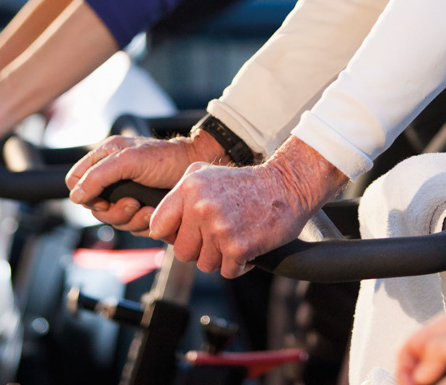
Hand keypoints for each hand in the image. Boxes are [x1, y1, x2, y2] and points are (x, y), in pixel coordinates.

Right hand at [66, 134, 213, 232]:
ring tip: (148, 210)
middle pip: (94, 208)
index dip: (85, 195)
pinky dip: (142, 224)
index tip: (102, 200)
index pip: (76, 182)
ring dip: (131, 219)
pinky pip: (131, 226)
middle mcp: (113, 177)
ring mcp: (126, 194)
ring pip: (113, 220)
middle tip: (133, 204)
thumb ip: (99, 176)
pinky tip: (154, 213)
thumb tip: (76, 197)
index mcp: (105, 158)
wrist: (194, 169)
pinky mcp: (141, 209)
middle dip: (114, 212)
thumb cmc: (164, 158)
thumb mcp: (129, 160)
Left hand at [144, 136, 345, 278]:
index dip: (173, 235)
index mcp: (189, 187)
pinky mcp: (237, 246)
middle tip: (219, 237)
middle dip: (200, 250)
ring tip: (235, 238)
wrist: (287, 186)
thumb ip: (182, 197)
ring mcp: (218, 227)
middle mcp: (200, 206)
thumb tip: (160, 227)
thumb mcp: (207, 174)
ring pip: (204, 265)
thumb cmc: (249, 184)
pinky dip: (239, 265)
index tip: (189, 232)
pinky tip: (248, 247)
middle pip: (182, 252)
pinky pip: (228, 271)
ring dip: (221, 259)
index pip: (158, 227)